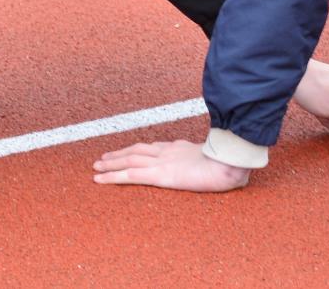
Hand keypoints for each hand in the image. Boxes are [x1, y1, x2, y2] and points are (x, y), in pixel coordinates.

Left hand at [92, 140, 251, 191]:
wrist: (229, 161)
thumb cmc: (231, 162)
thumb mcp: (220, 158)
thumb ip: (213, 160)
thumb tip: (223, 165)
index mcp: (181, 148)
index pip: (155, 147)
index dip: (139, 149)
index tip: (129, 152)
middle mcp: (168, 151)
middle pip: (137, 150)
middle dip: (119, 153)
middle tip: (104, 158)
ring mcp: (162, 162)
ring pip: (129, 160)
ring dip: (111, 163)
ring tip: (97, 168)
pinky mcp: (159, 175)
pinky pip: (130, 175)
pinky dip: (112, 177)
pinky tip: (100, 180)